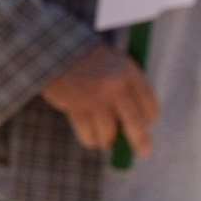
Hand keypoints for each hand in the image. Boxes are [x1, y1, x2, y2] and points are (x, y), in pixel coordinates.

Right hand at [40, 43, 158, 156]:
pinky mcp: (75, 105)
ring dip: (107, 140)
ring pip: (108, 131)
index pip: (148, 101)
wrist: (51, 48)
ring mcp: (95, 97)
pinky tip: (91, 141)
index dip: (149, 116)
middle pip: (134, 122)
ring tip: (104, 143)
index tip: (146, 123)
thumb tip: (132, 118)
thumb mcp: (111, 60)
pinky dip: (89, 139)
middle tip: (143, 152)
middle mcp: (115, 85)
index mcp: (128, 70)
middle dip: (140, 140)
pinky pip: (87, 132)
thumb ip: (124, 82)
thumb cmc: (83, 56)